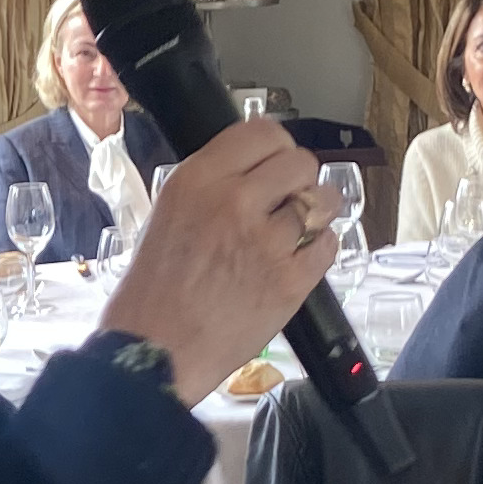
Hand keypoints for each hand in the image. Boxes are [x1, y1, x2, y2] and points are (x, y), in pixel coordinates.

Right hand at [110, 119, 334, 407]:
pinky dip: (319, 250)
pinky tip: (297, 260)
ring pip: (323, 201)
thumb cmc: (154, 291)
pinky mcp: (290, 281)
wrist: (155, 352)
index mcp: (198, 179)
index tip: (276, 165)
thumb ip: (212, 185)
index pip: (263, 132)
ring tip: (299, 230)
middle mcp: (234, 201)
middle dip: (300, 180)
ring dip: (317, 213)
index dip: (277, 148)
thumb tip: (256, 170)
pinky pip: (329, 245)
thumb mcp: (168, 213)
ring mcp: (266, 241)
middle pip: (301, 161)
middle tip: (288, 201)